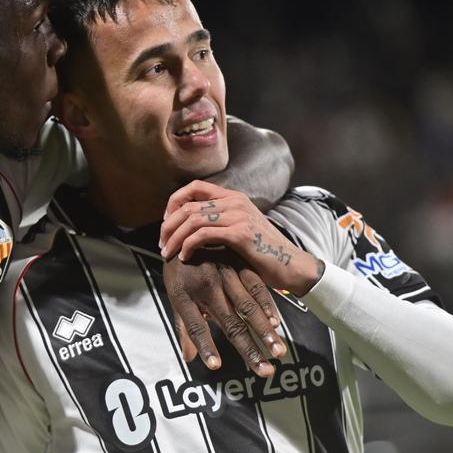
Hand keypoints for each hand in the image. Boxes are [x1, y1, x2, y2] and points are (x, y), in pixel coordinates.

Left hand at [160, 181, 322, 294]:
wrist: (291, 266)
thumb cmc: (262, 254)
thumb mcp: (238, 230)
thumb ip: (218, 223)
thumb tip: (188, 228)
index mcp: (233, 197)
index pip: (194, 187)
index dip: (174, 202)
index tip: (166, 223)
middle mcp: (235, 202)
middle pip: (187, 204)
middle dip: (168, 225)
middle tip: (161, 244)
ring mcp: (238, 216)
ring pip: (192, 219)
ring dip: (174, 237)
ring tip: (167, 253)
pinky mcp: (240, 233)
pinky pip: (203, 235)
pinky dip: (188, 246)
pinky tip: (184, 258)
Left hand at [164, 254, 285, 376]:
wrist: (186, 228)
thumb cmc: (180, 271)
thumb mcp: (176, 296)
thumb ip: (184, 328)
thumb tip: (189, 358)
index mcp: (184, 295)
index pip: (195, 327)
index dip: (206, 346)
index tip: (216, 366)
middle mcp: (206, 285)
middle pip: (230, 323)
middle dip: (249, 349)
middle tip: (265, 371)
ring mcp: (224, 273)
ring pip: (248, 307)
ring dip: (264, 332)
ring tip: (278, 352)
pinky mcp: (239, 263)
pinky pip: (256, 287)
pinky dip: (267, 306)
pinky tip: (276, 323)